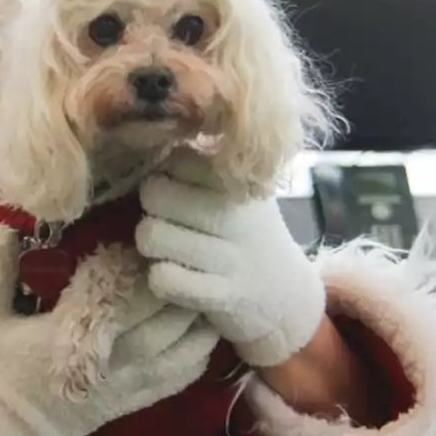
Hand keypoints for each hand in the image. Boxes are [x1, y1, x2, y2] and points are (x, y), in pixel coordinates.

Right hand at [0, 225, 218, 435]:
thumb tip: (8, 224)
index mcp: (69, 337)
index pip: (124, 300)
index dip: (146, 271)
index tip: (151, 242)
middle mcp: (104, 364)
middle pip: (161, 324)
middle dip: (179, 290)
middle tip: (189, 257)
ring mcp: (120, 388)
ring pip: (177, 353)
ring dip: (196, 322)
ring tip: (205, 290)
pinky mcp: (126, 406)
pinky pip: (174, 382)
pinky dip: (196, 358)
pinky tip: (205, 336)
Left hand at [135, 157, 325, 367]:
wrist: (287, 295)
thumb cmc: (246, 235)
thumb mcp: (235, 193)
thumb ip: (199, 168)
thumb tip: (148, 140)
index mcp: (237, 181)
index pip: (174, 159)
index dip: (163, 176)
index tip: (176, 191)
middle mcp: (237, 213)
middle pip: (154, 193)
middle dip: (149, 210)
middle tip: (166, 222)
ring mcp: (232, 256)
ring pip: (151, 235)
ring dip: (151, 247)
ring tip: (169, 251)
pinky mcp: (224, 296)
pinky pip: (165, 279)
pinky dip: (160, 280)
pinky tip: (175, 277)